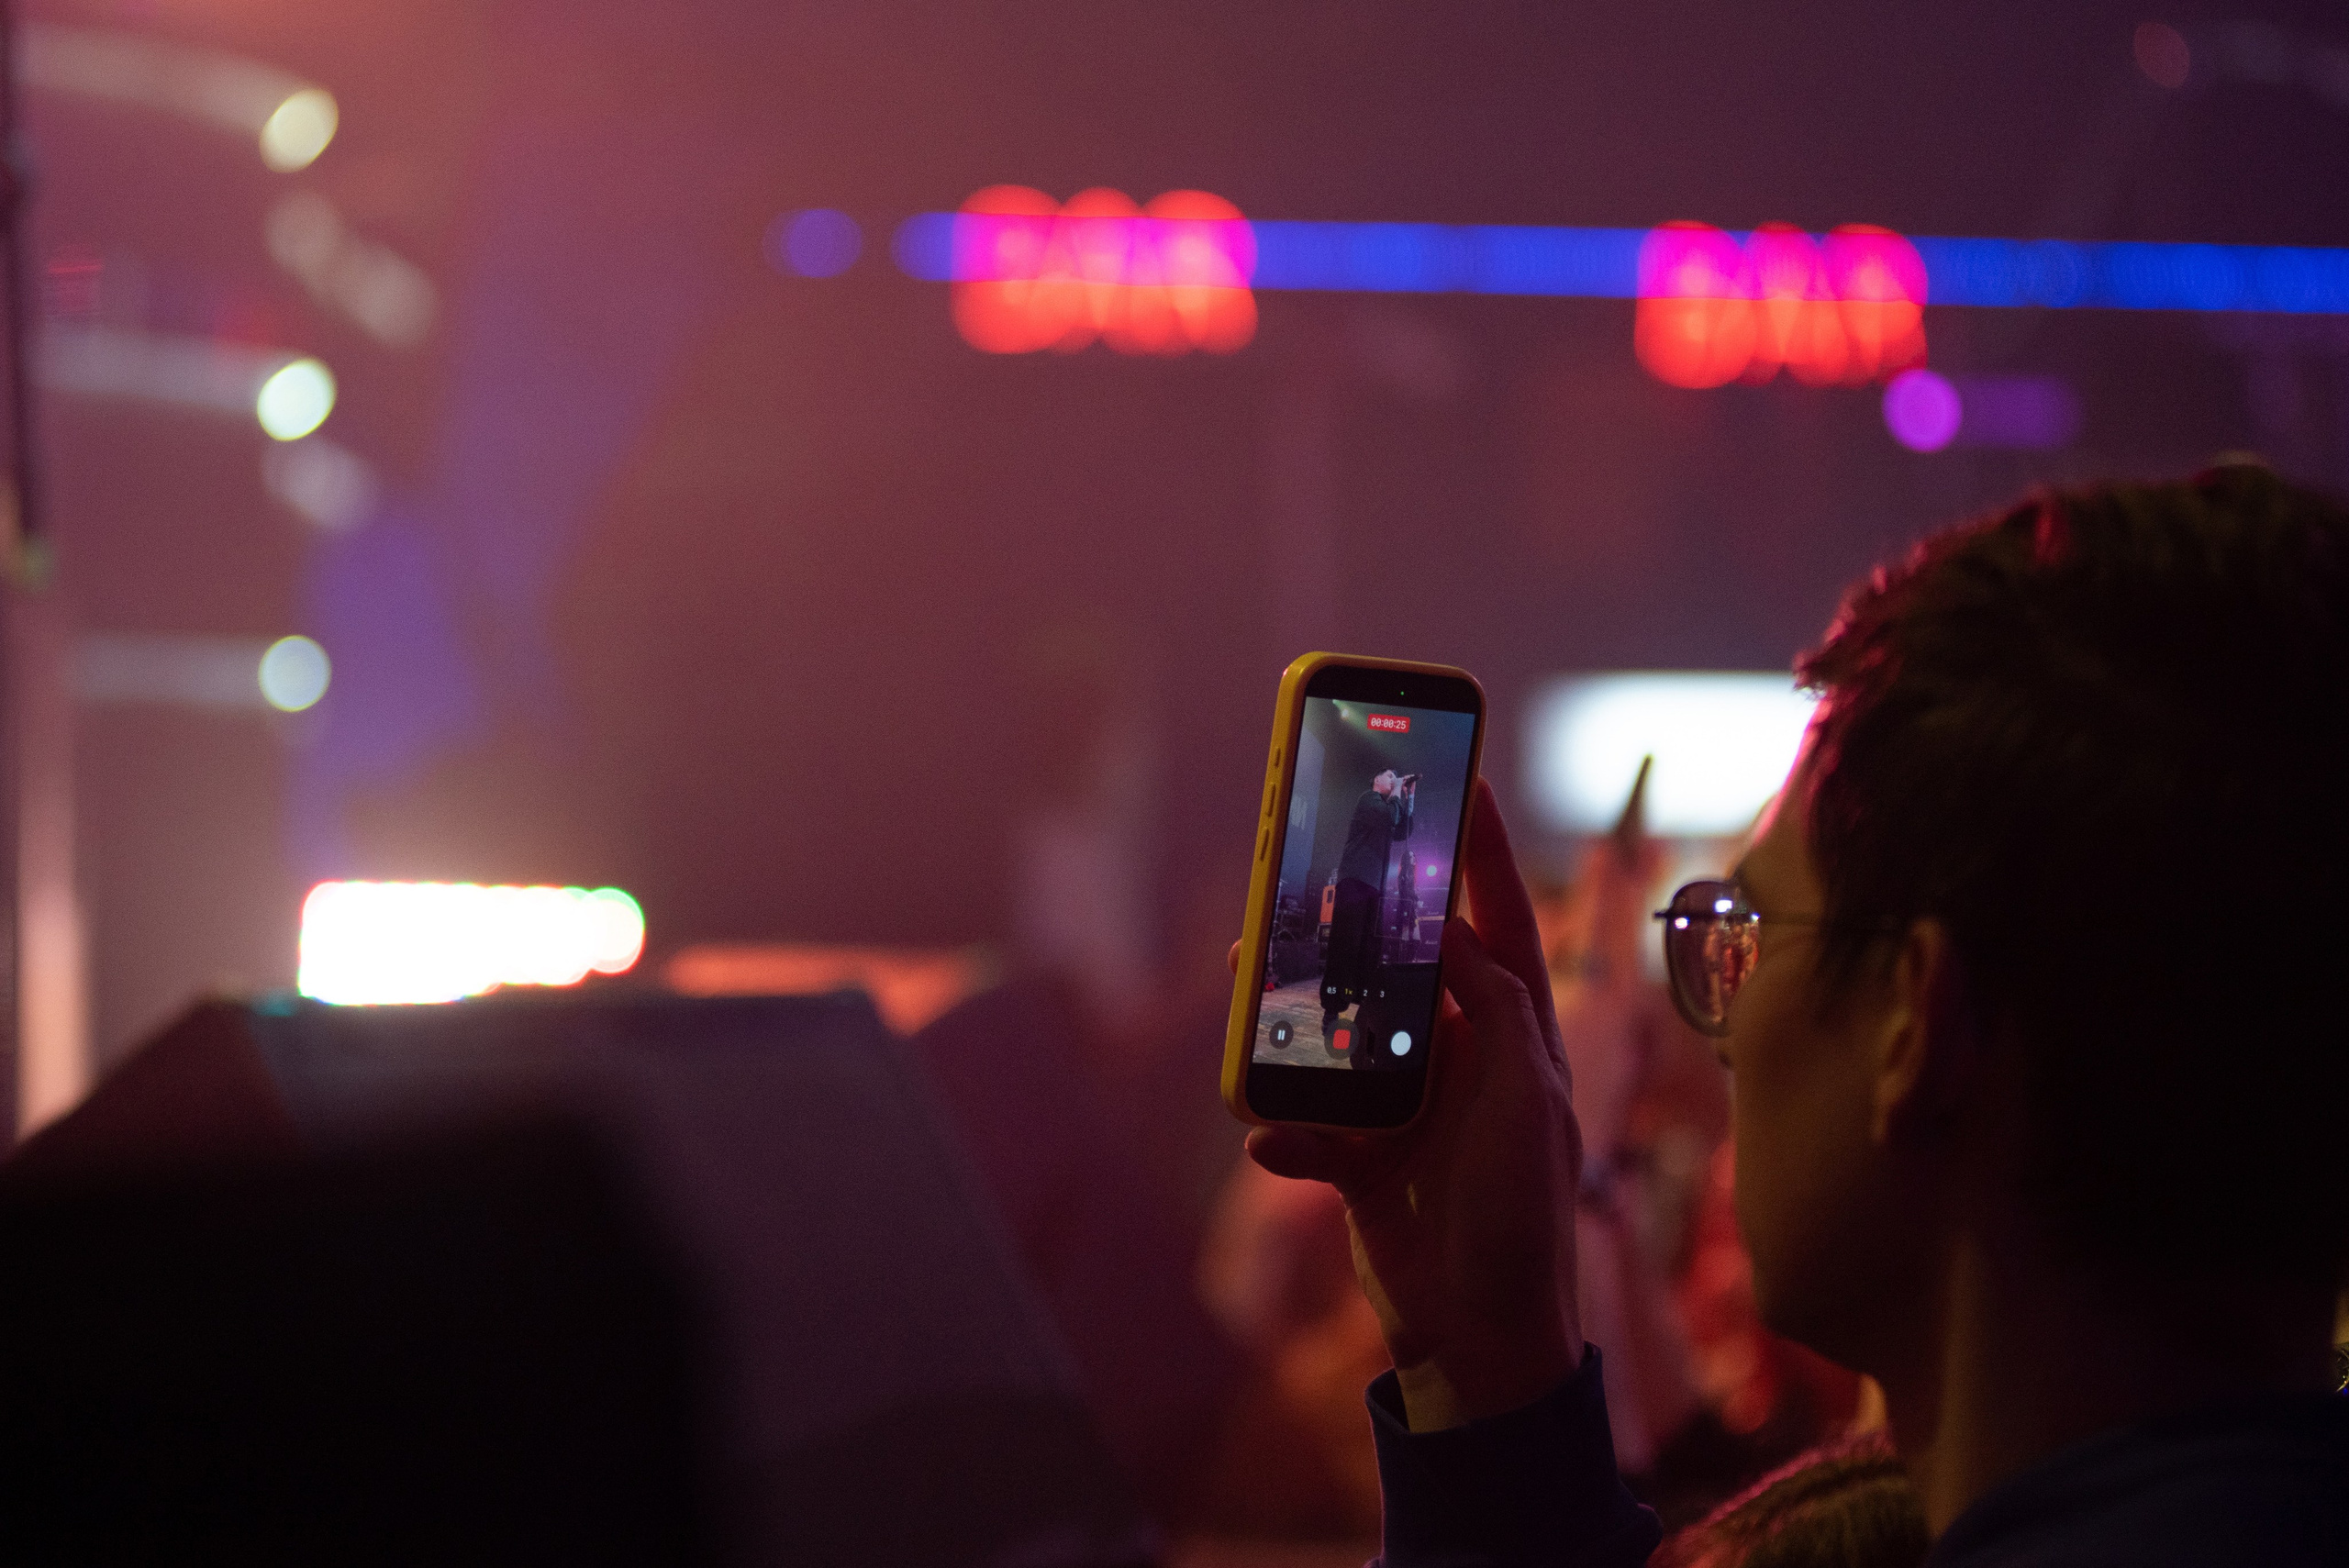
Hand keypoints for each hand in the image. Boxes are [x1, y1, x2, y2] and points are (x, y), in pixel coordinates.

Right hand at [1231, 779, 1584, 1430]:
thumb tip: (1452, 934)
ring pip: (1337, 1032)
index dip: (1484, 854)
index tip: (1462, 782)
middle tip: (1314, 866)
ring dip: (1292, 1011)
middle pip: (1401, 965)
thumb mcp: (1528, 1094)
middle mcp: (1462, 1059)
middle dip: (1356, 921)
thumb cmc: (1524, 1214)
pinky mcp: (1361, 1161)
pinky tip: (1271, 1136)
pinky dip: (1286, 1130)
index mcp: (1516, 1036)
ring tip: (1249, 979)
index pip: (1501, 921)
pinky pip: (1306, 1126)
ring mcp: (1408, 1108)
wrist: (1482, 1337)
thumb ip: (1493, 1006)